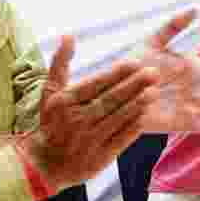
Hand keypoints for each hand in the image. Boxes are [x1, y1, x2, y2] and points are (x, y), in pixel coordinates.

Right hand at [21, 35, 157, 190]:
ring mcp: (89, 139)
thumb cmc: (50, 123)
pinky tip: (146, 115)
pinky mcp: (100, 157)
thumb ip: (60, 63)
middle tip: (154, 72)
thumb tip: (69, 36)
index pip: (95, 85)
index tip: (135, 62)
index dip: (116, 74)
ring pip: (117, 118)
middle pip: (109, 100)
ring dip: (137, 104)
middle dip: (133, 85)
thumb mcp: (50, 92)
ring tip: (155, 91)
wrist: (44, 164)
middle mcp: (77, 119)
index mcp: (66, 102)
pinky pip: (120, 139)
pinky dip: (133, 128)